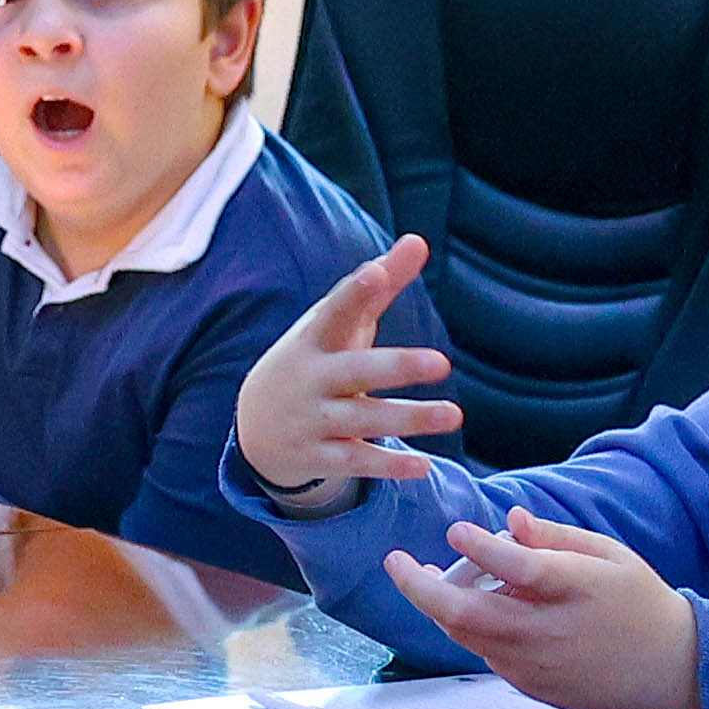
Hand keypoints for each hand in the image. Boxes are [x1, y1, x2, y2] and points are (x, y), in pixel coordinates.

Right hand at [237, 234, 461, 503]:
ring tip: (453, 415)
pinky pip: (357, 461)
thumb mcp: (338, 325)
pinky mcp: (318, 456)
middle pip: (355, 371)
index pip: (334, 311)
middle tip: (441, 362)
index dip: (355, 292)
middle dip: (395, 367)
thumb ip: (379, 285)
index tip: (376, 274)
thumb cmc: (315, 361)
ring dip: (409, 419)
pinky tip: (424, 467)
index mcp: (315, 339)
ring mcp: (311, 420)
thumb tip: (419, 240)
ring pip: (364, 420)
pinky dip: (389, 466)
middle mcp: (311, 379)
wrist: (256, 429)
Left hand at [386, 509, 706, 708]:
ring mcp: (537, 666)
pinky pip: (486, 652)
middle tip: (395, 561)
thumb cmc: (641, 605)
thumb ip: (554, 537)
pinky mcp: (530, 687)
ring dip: (440, 605)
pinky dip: (472, 627)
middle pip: (468, 615)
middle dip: (420, 588)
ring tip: (431, 577)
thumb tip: (509, 519)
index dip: (480, 550)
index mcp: (577, 590)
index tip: (456, 530)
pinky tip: (478, 606)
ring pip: (466, 635)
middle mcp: (551, 632)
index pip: (519, 569)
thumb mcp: (608, 556)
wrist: (671, 672)